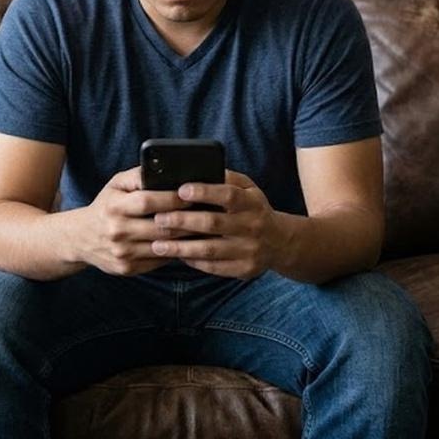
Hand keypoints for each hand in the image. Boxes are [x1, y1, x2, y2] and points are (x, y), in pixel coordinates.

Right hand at [71, 166, 195, 275]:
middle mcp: (117, 231)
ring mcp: (122, 253)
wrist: (80, 238)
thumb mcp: (115, 185)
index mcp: (114, 206)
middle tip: (209, 213)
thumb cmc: (106, 205)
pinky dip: (176, 252)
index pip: (148, 201)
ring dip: (188, 239)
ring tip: (205, 229)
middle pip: (161, 227)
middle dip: (188, 220)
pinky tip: (190, 244)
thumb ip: (138, 176)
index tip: (194, 194)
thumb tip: (164, 169)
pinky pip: (159, 261)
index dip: (173, 198)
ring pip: (164, 247)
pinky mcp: (127, 268)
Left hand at [148, 170, 286, 279]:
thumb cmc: (254, 209)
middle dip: (183, 221)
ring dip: (181, 247)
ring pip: (210, 250)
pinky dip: (193, 262)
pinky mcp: (244, 269)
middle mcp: (252, 226)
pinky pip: (214, 267)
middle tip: (158, 219)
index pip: (228, 195)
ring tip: (157, 244)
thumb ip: (228, 179)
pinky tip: (176, 256)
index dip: (205, 192)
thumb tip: (200, 169)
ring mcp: (249, 250)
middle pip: (213, 223)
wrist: (280, 242)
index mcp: (252, 203)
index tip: (181, 190)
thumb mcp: (249, 189)